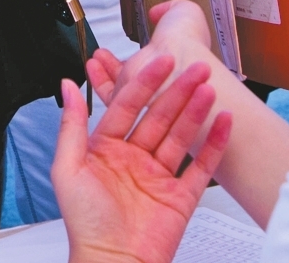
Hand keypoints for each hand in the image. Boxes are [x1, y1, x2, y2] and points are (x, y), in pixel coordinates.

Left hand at [55, 50, 228, 262]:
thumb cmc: (86, 226)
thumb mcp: (68, 169)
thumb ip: (71, 126)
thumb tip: (66, 87)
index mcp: (106, 149)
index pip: (127, 106)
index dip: (144, 82)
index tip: (160, 61)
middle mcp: (134, 159)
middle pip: (159, 117)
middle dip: (178, 91)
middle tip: (196, 69)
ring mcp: (159, 177)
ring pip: (181, 136)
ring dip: (196, 112)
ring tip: (210, 89)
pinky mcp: (180, 196)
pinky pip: (201, 166)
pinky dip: (213, 144)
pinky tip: (222, 123)